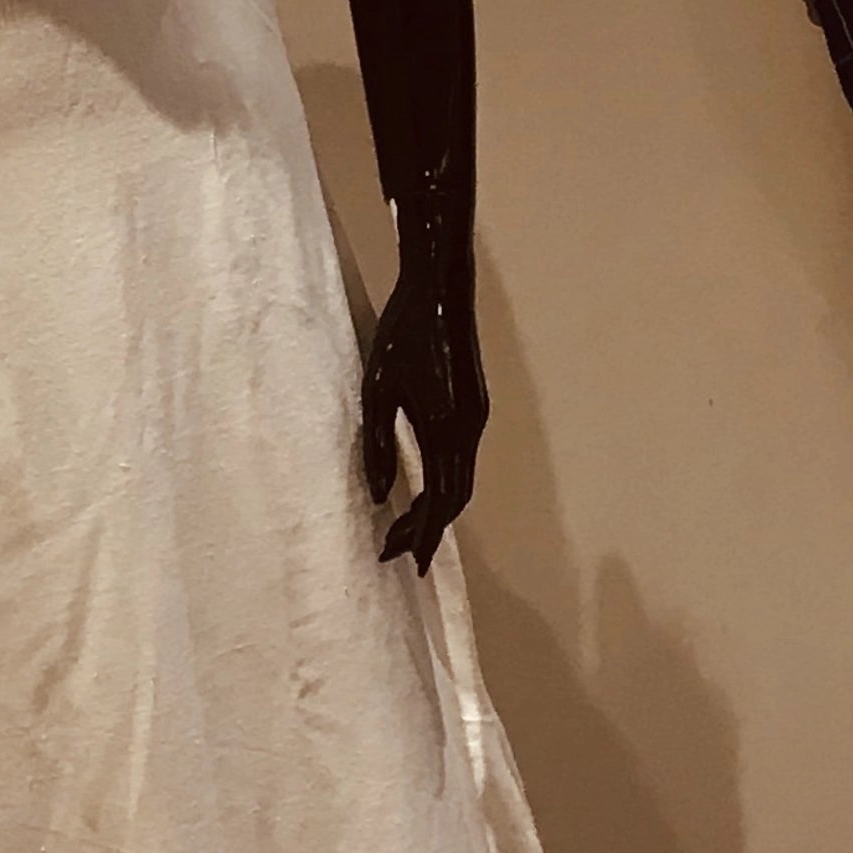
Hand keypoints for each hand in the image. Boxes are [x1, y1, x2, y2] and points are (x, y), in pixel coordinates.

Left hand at [357, 237, 488, 569]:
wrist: (441, 291)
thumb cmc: (401, 335)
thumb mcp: (376, 391)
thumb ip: (378, 446)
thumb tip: (381, 496)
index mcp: (445, 430)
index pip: (438, 500)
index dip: (421, 535)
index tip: (402, 562)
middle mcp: (469, 431)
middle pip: (454, 498)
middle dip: (427, 529)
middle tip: (396, 551)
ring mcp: (476, 418)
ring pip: (461, 480)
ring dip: (436, 508)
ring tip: (404, 528)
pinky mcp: (475, 407)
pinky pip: (463, 460)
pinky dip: (444, 484)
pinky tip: (422, 489)